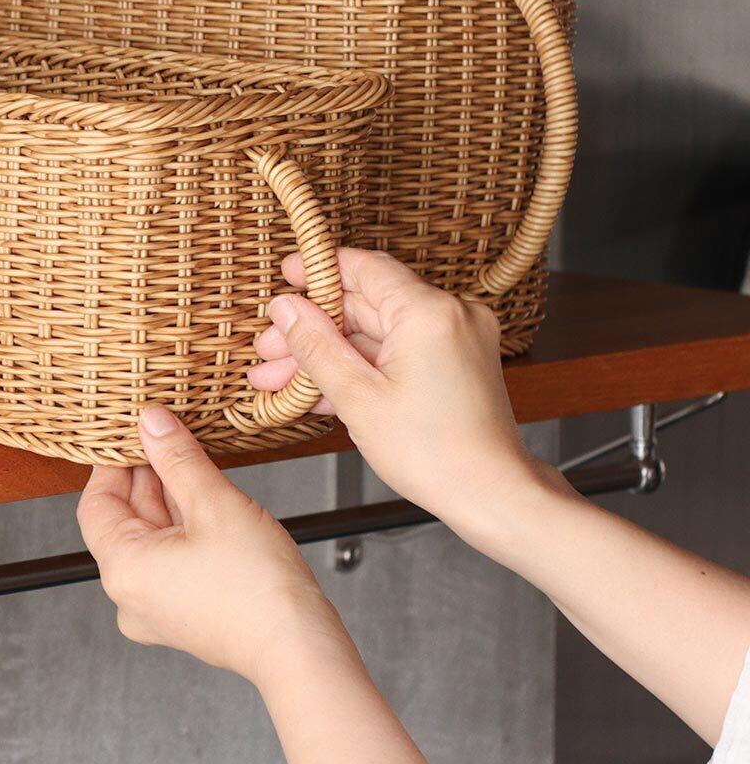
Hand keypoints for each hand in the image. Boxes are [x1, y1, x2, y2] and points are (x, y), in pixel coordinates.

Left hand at [77, 404, 344, 687]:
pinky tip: (206, 500)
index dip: (115, 462)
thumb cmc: (257, 586)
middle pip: (124, 519)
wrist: (297, 647)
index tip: (136, 431)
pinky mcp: (181, 614)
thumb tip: (150, 421)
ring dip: (169, 499)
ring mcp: (155, 609)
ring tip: (194, 463)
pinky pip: (169, 559)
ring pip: (150, 538)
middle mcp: (129, 595)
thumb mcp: (213, 502)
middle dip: (148, 476)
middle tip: (172, 438)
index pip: (96, 502)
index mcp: (122, 569)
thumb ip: (177, 457)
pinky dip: (182, 528)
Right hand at [248, 247, 569, 544]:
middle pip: (365, 306)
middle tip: (270, 350)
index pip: (365, 268)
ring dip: (329, 354)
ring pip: (376, 334)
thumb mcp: (358, 397)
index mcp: (428, 312)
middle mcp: (448, 315)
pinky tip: (317, 390)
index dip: (320, 269)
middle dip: (312, 329)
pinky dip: (361, 368)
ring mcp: (454, 339)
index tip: (287, 274)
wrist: (491, 495)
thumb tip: (286, 308)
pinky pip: (397, 353)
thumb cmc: (435, 453)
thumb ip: (316, 345)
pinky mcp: (454, 363)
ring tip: (280, 379)